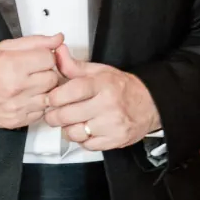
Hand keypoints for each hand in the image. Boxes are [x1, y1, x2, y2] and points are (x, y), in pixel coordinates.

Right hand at [0, 34, 64, 129]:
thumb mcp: (3, 48)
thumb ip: (34, 42)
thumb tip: (58, 39)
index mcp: (12, 65)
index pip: (49, 58)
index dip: (44, 56)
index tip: (36, 58)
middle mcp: (17, 88)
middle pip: (53, 78)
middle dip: (46, 72)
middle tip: (32, 71)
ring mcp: (18, 107)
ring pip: (50, 96)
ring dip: (43, 89)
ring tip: (29, 84)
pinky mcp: (18, 121)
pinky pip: (42, 111)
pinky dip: (37, 104)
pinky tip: (24, 97)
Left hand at [40, 43, 160, 149]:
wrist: (149, 103)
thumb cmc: (122, 88)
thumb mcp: (99, 71)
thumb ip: (74, 65)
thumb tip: (57, 53)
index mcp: (103, 84)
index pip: (72, 90)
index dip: (55, 97)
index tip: (50, 99)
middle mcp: (108, 104)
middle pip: (68, 115)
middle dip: (54, 116)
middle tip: (54, 113)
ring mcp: (112, 124)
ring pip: (74, 133)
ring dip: (67, 129)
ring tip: (72, 121)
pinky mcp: (115, 140)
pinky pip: (86, 145)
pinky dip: (82, 139)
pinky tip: (86, 129)